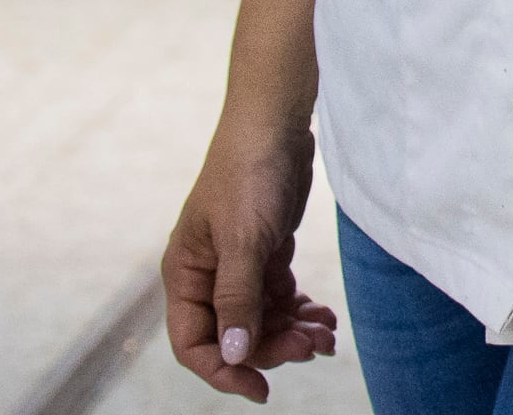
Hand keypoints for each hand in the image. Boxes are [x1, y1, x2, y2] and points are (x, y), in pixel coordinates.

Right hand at [163, 125, 339, 401]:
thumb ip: (238, 298)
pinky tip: (325, 316)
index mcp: (186, 276)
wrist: (277, 124)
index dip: (224, 371)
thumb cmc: (249, 175)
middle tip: (314, 345)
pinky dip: (300, 310)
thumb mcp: (244, 240)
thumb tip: (235, 353)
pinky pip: (279, 297)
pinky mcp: (265, 251)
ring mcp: (237, 265)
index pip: (194, 343)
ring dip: (292, 331)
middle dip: (272, 346)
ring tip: (327, 334)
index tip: (262, 389)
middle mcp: (207, 276)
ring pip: (261, 318)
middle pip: (235, 334)